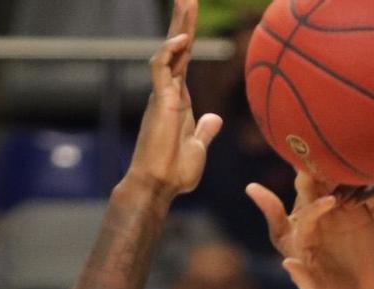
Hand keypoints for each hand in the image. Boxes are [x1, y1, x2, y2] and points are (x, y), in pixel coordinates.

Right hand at [123, 0, 222, 199]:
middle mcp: (168, 93)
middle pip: (176, 49)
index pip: (184, 61)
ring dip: (178, 26)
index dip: (188, 39)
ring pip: (168, 51)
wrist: (158, 186)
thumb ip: (205, 131)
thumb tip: (215, 118)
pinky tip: (182, 38)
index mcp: (179, 101)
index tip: (192, 17)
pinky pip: (160, 69)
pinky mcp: (158, 102)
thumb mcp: (197, 147)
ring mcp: (162, 95)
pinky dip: (169, 52)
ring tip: (187, 1)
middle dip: (183, 21)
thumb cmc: (174, 173)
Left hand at [246, 172, 373, 288]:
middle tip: (340, 166)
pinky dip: (371, 187)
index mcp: (301, 232)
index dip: (315, 205)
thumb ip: (302, 279)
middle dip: (325, 173)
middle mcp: (319, 216)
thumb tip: (288, 264)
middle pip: (317, 186)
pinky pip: (368, 194)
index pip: (305, 212)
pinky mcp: (364, 214)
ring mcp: (342, 212)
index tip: (331, 202)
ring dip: (349, 175)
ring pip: (342, 183)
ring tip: (361, 172)